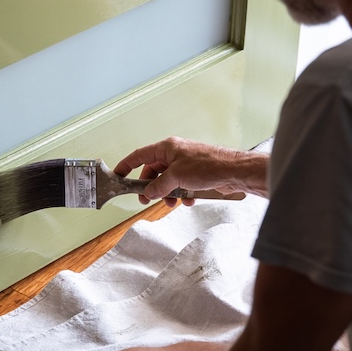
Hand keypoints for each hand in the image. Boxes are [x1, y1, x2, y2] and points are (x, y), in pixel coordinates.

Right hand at [114, 137, 267, 205]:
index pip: (139, 156)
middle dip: (151, 187)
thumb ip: (158, 186)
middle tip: (147, 200)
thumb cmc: (208, 166)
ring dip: (168, 193)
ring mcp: (185, 163)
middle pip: (154, 171)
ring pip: (168, 180)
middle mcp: (175, 153)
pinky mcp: (196, 173)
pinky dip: (182, 194)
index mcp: (167, 148)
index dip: (126, 166)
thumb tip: (147, 193)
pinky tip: (188, 200)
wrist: (234, 171)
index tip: (117, 175)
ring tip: (173, 202)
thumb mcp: (176, 177)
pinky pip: (181, 185)